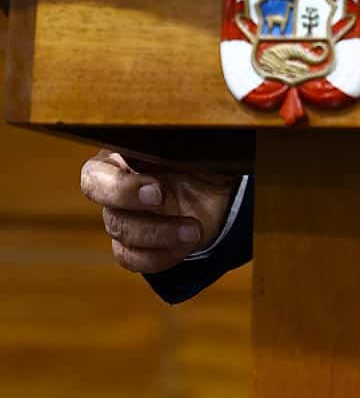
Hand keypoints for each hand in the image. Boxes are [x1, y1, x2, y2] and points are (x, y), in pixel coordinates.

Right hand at [79, 150, 237, 274]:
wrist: (225, 190)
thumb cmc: (203, 158)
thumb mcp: (192, 145)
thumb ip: (171, 142)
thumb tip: (163, 139)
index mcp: (122, 159)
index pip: (95, 176)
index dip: (119, 187)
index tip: (155, 189)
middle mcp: (118, 190)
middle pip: (107, 208)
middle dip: (135, 210)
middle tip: (162, 200)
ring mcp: (127, 220)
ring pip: (122, 234)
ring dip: (159, 234)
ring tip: (194, 229)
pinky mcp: (138, 246)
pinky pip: (133, 258)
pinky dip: (160, 256)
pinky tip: (186, 244)